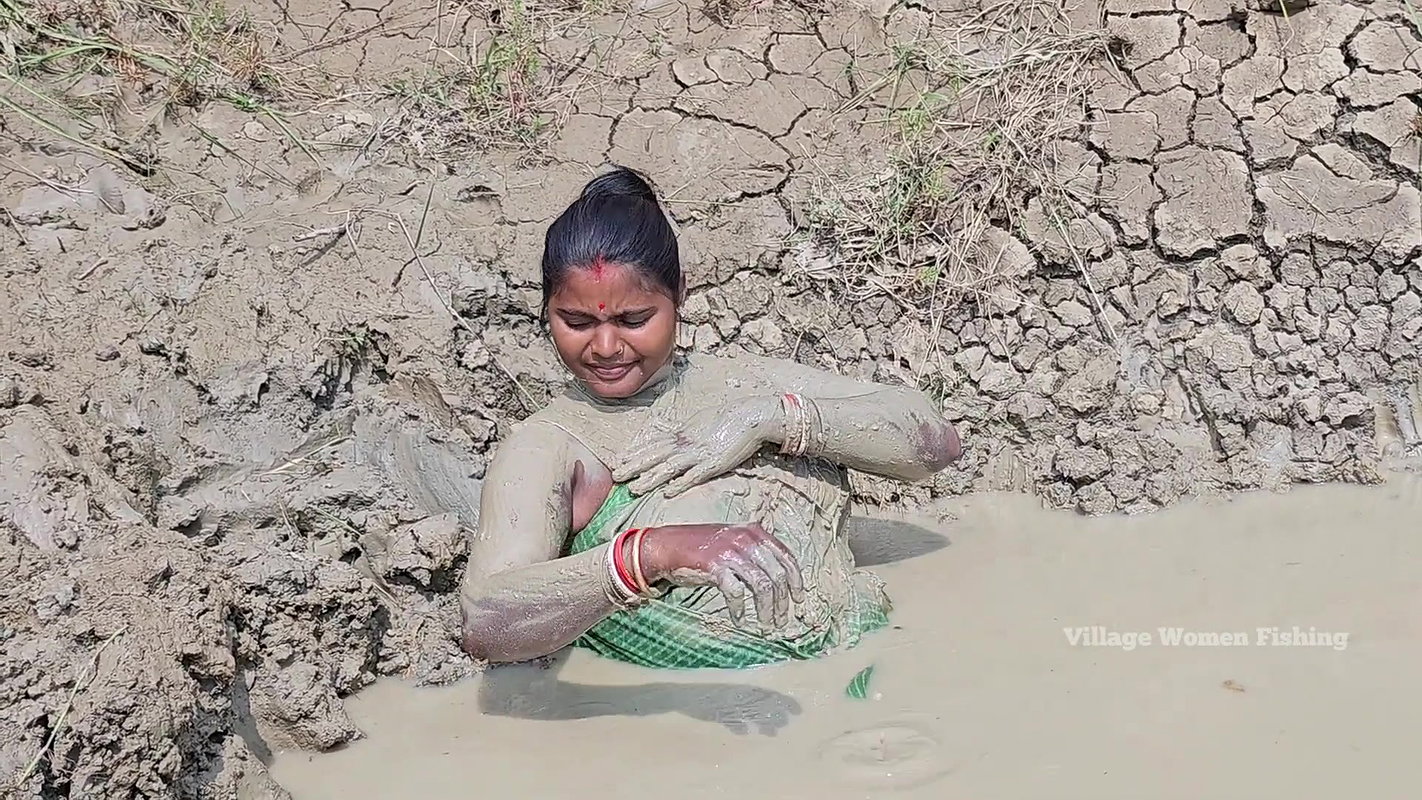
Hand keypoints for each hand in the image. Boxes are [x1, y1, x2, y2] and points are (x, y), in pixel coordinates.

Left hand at [614, 396, 781, 496]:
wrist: (750, 416)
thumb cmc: (727, 418)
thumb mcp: (700, 423)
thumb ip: (685, 433)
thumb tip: (672, 438)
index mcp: (682, 433)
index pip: (653, 444)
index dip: (635, 453)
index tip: (618, 460)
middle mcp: (686, 443)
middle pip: (655, 455)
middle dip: (634, 466)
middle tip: (616, 476)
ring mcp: (699, 453)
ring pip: (669, 467)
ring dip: (650, 478)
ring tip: (634, 488)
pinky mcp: (714, 463)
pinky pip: (694, 475)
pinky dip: (680, 483)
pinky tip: (667, 492)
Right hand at [639, 522, 805, 630]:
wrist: (668, 546)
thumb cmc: (702, 548)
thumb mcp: (734, 541)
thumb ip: (755, 553)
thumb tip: (778, 580)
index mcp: (755, 532)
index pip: (786, 557)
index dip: (796, 581)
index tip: (799, 600)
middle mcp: (746, 539)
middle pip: (776, 575)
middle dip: (782, 602)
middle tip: (781, 622)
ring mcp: (730, 552)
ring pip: (761, 586)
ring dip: (766, 610)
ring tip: (766, 627)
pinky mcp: (715, 566)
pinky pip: (736, 593)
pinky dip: (741, 610)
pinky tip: (740, 621)